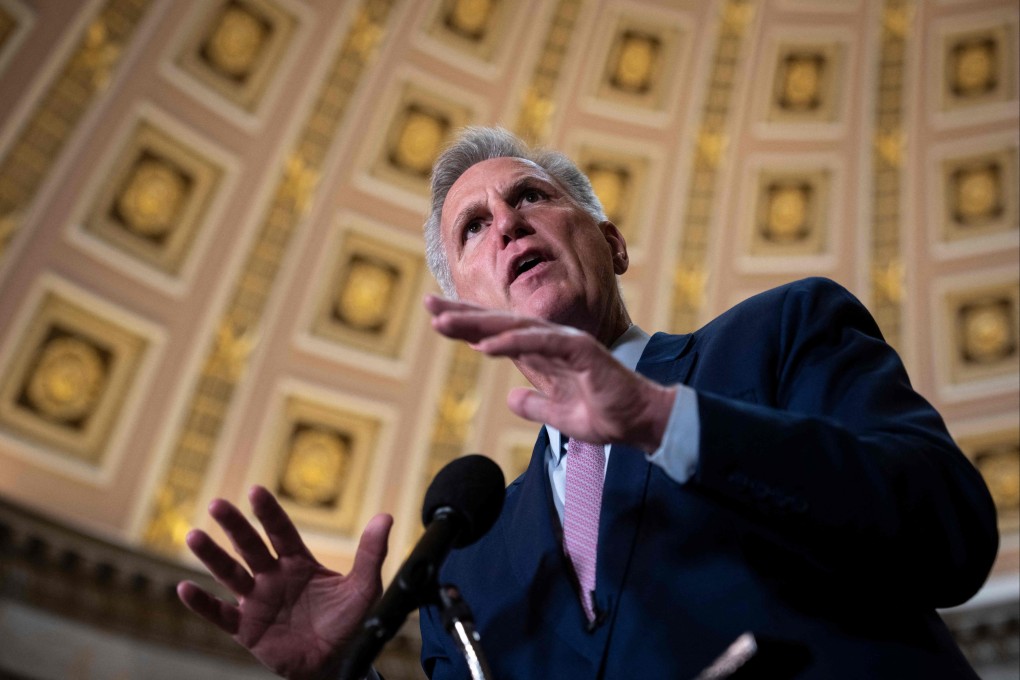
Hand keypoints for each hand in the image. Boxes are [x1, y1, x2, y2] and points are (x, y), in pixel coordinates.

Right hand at [177, 486, 391, 679]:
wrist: (337, 664)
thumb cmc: (349, 623)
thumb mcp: (364, 588)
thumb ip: (371, 553)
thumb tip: (386, 516)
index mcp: (298, 563)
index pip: (281, 531)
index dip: (269, 512)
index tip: (256, 490)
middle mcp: (273, 577)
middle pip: (250, 547)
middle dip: (235, 526)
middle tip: (217, 504)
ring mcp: (257, 602)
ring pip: (230, 574)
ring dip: (212, 556)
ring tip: (194, 535)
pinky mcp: (246, 629)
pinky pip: (220, 614)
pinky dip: (201, 603)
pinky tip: (184, 588)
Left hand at [426, 295, 675, 450]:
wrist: (640, 422)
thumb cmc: (605, 415)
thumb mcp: (558, 417)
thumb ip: (535, 406)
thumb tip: (511, 399)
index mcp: (543, 354)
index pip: (498, 335)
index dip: (467, 325)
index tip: (437, 318)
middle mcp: (550, 341)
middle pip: (498, 323)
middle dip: (462, 313)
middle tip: (427, 305)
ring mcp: (565, 342)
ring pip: (514, 327)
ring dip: (478, 324)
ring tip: (444, 323)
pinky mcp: (580, 350)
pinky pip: (540, 344)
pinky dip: (512, 342)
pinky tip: (485, 345)